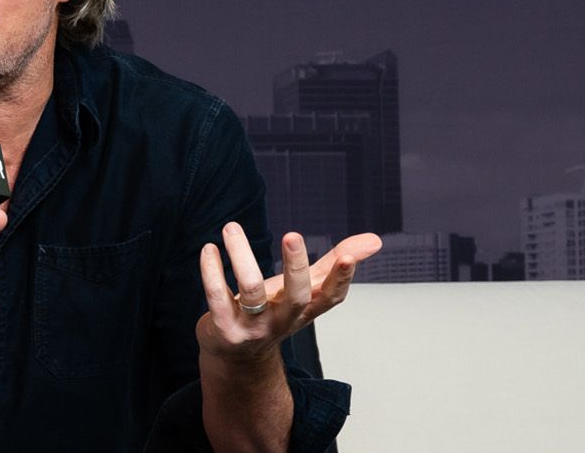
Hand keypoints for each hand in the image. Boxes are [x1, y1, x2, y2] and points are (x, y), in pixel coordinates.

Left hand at [195, 223, 381, 363]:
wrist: (235, 357)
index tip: (348, 257)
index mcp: (305, 309)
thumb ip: (332, 265)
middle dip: (296, 266)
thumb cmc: (271, 312)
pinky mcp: (224, 328)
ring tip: (231, 227)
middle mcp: (283, 320)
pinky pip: (217, 298)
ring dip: (241, 255)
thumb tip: (375, 240)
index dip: (341, 279)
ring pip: (251, 290)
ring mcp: (253, 327)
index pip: (330, 298)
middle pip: (296, 296)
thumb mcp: (303, 291)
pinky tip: (209, 249)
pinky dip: (211, 271)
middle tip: (292, 235)